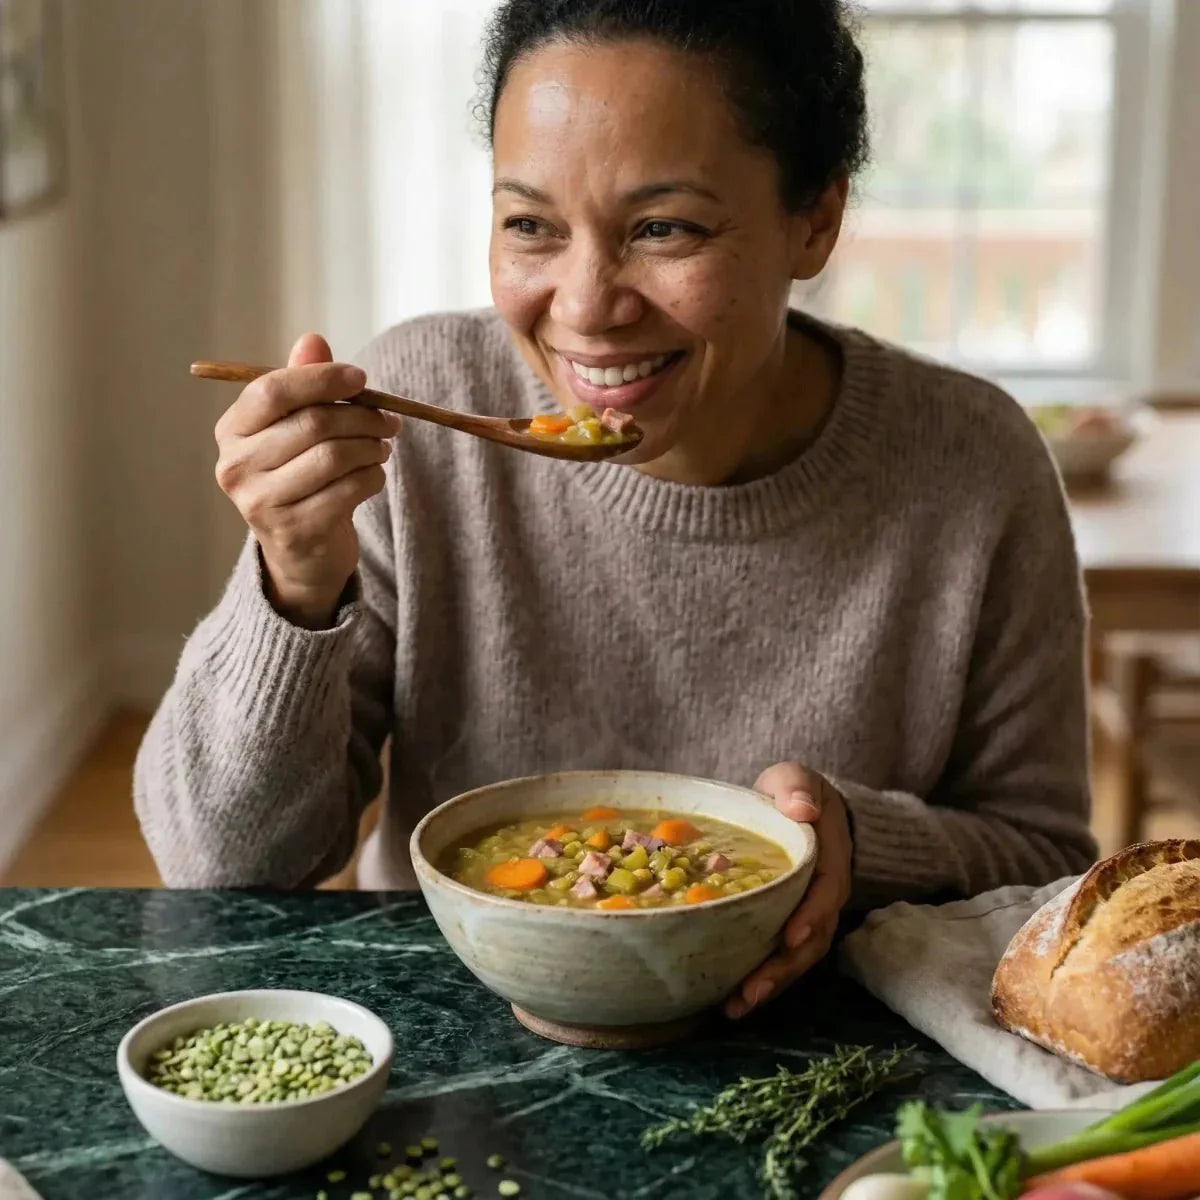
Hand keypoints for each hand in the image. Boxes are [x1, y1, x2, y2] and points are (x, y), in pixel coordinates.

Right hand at [214, 333, 400, 627]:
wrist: (302, 552)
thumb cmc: (300, 475)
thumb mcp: (295, 429)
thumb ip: (303, 384)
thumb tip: (313, 340)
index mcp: (232, 431)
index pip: (273, 390)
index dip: (323, 379)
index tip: (361, 378)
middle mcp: (237, 467)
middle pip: (313, 424)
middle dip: (362, 416)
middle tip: (389, 419)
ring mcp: (262, 503)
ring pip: (335, 456)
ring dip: (372, 448)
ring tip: (381, 447)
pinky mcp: (296, 531)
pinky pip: (350, 489)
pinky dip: (373, 477)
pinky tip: (372, 476)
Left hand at [725, 761, 853, 1019]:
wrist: (800, 807)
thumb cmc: (794, 793)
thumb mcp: (796, 779)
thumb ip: (799, 788)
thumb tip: (805, 808)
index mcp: (828, 859)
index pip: (825, 892)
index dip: (810, 916)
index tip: (789, 938)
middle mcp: (824, 895)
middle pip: (811, 939)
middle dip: (783, 969)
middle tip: (751, 991)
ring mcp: (809, 915)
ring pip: (797, 958)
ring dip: (770, 984)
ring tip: (735, 1007)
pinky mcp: (788, 926)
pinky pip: (780, 959)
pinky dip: (761, 980)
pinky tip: (730, 1000)